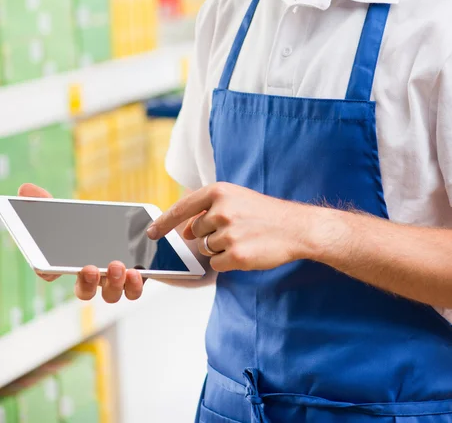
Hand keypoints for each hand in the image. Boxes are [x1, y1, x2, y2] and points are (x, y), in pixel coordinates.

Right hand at [18, 183, 143, 302]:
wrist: (133, 229)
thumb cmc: (93, 225)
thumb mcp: (71, 211)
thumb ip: (48, 202)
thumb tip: (26, 189)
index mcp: (72, 261)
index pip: (53, 272)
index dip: (48, 273)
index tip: (49, 270)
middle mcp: (92, 276)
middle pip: (83, 290)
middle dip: (86, 282)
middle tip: (89, 268)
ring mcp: (113, 280)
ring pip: (110, 293)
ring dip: (113, 283)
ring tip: (116, 265)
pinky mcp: (135, 278)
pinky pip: (133, 290)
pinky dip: (134, 285)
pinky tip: (135, 272)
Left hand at [147, 182, 313, 272]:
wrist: (296, 227)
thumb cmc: (265, 214)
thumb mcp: (236, 199)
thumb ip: (208, 210)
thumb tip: (186, 231)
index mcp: (219, 192)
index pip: (182, 208)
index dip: (164, 222)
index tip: (151, 233)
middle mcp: (221, 210)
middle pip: (195, 232)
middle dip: (209, 235)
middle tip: (236, 229)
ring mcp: (229, 233)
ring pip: (206, 249)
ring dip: (220, 249)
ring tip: (244, 239)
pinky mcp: (236, 254)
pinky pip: (217, 264)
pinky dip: (228, 262)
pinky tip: (246, 251)